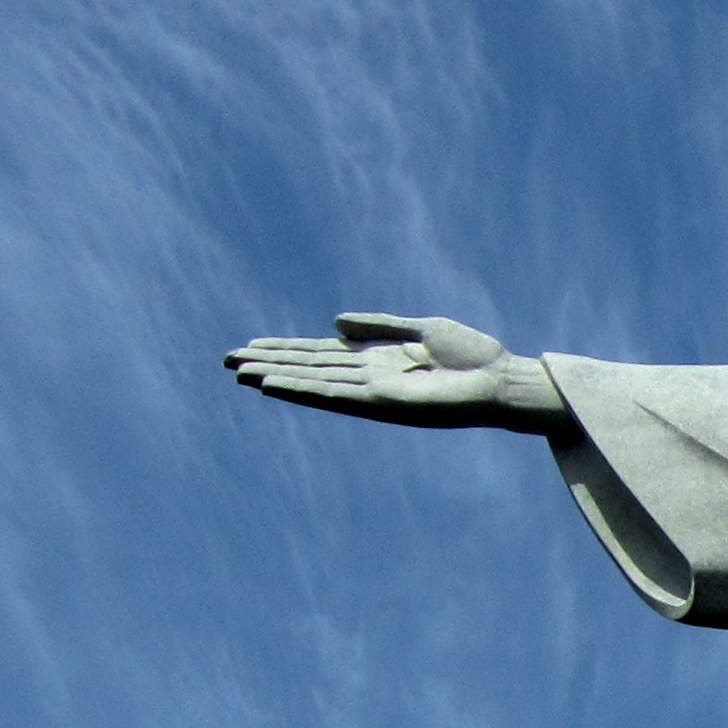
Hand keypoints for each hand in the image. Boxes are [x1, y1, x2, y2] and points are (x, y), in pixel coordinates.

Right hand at [222, 313, 570, 432]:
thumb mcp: (421, 329)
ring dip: (276, 378)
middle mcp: (368, 376)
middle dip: (269, 364)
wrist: (500, 381)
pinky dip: (303, 390)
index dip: (284, 350)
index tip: (249, 347)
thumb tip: (334, 324)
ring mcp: (372, 391)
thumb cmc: (472, 357)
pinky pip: (334, 396)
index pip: (319, 354)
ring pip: (313, 383)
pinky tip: (275, 385)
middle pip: (308, 368)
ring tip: (239, 374)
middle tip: (226, 362)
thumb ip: (378, 326)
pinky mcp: (381, 404)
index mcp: (375, 358)